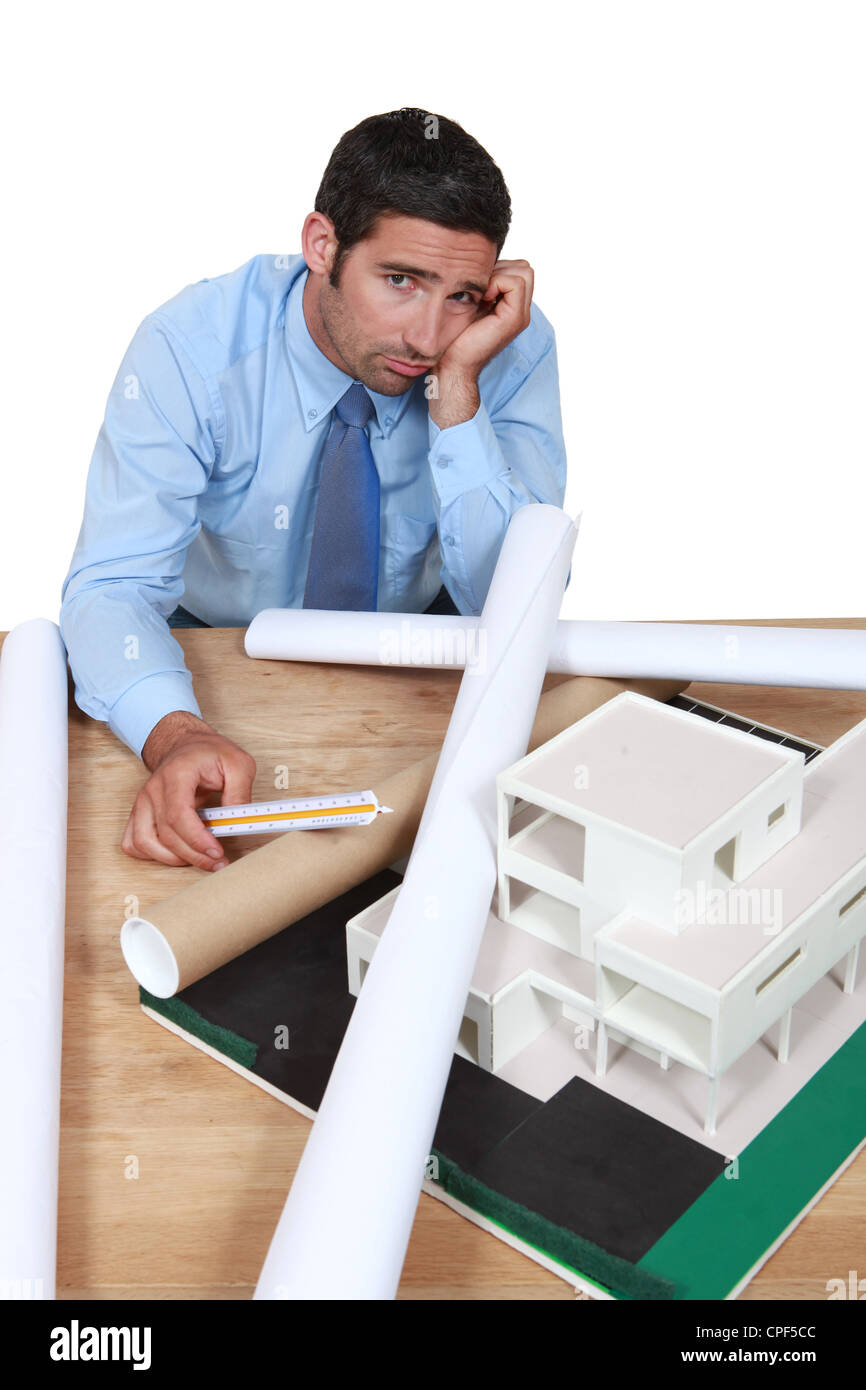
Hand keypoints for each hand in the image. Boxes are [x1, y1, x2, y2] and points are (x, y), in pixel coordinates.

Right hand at [122, 712, 256, 870]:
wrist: (186, 745)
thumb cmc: (209, 753)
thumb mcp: (238, 763)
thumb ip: (240, 792)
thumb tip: (237, 821)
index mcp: (177, 774)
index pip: (178, 815)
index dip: (197, 840)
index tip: (217, 852)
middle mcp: (153, 790)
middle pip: (166, 835)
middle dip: (194, 856)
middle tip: (218, 862)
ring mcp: (143, 802)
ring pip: (144, 843)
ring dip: (172, 859)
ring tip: (198, 858)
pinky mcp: (139, 813)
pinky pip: (134, 843)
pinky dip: (152, 854)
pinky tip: (175, 853)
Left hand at [428, 259, 533, 429]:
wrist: (452, 365)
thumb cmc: (454, 338)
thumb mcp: (470, 304)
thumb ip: (482, 286)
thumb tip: (478, 262)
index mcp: (511, 307)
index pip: (519, 269)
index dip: (499, 268)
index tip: (479, 286)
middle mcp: (520, 311)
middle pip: (524, 268)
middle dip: (501, 268)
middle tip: (481, 288)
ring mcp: (520, 315)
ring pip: (524, 271)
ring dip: (499, 274)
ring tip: (481, 294)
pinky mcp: (514, 318)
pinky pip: (515, 282)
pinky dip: (497, 282)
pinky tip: (482, 299)